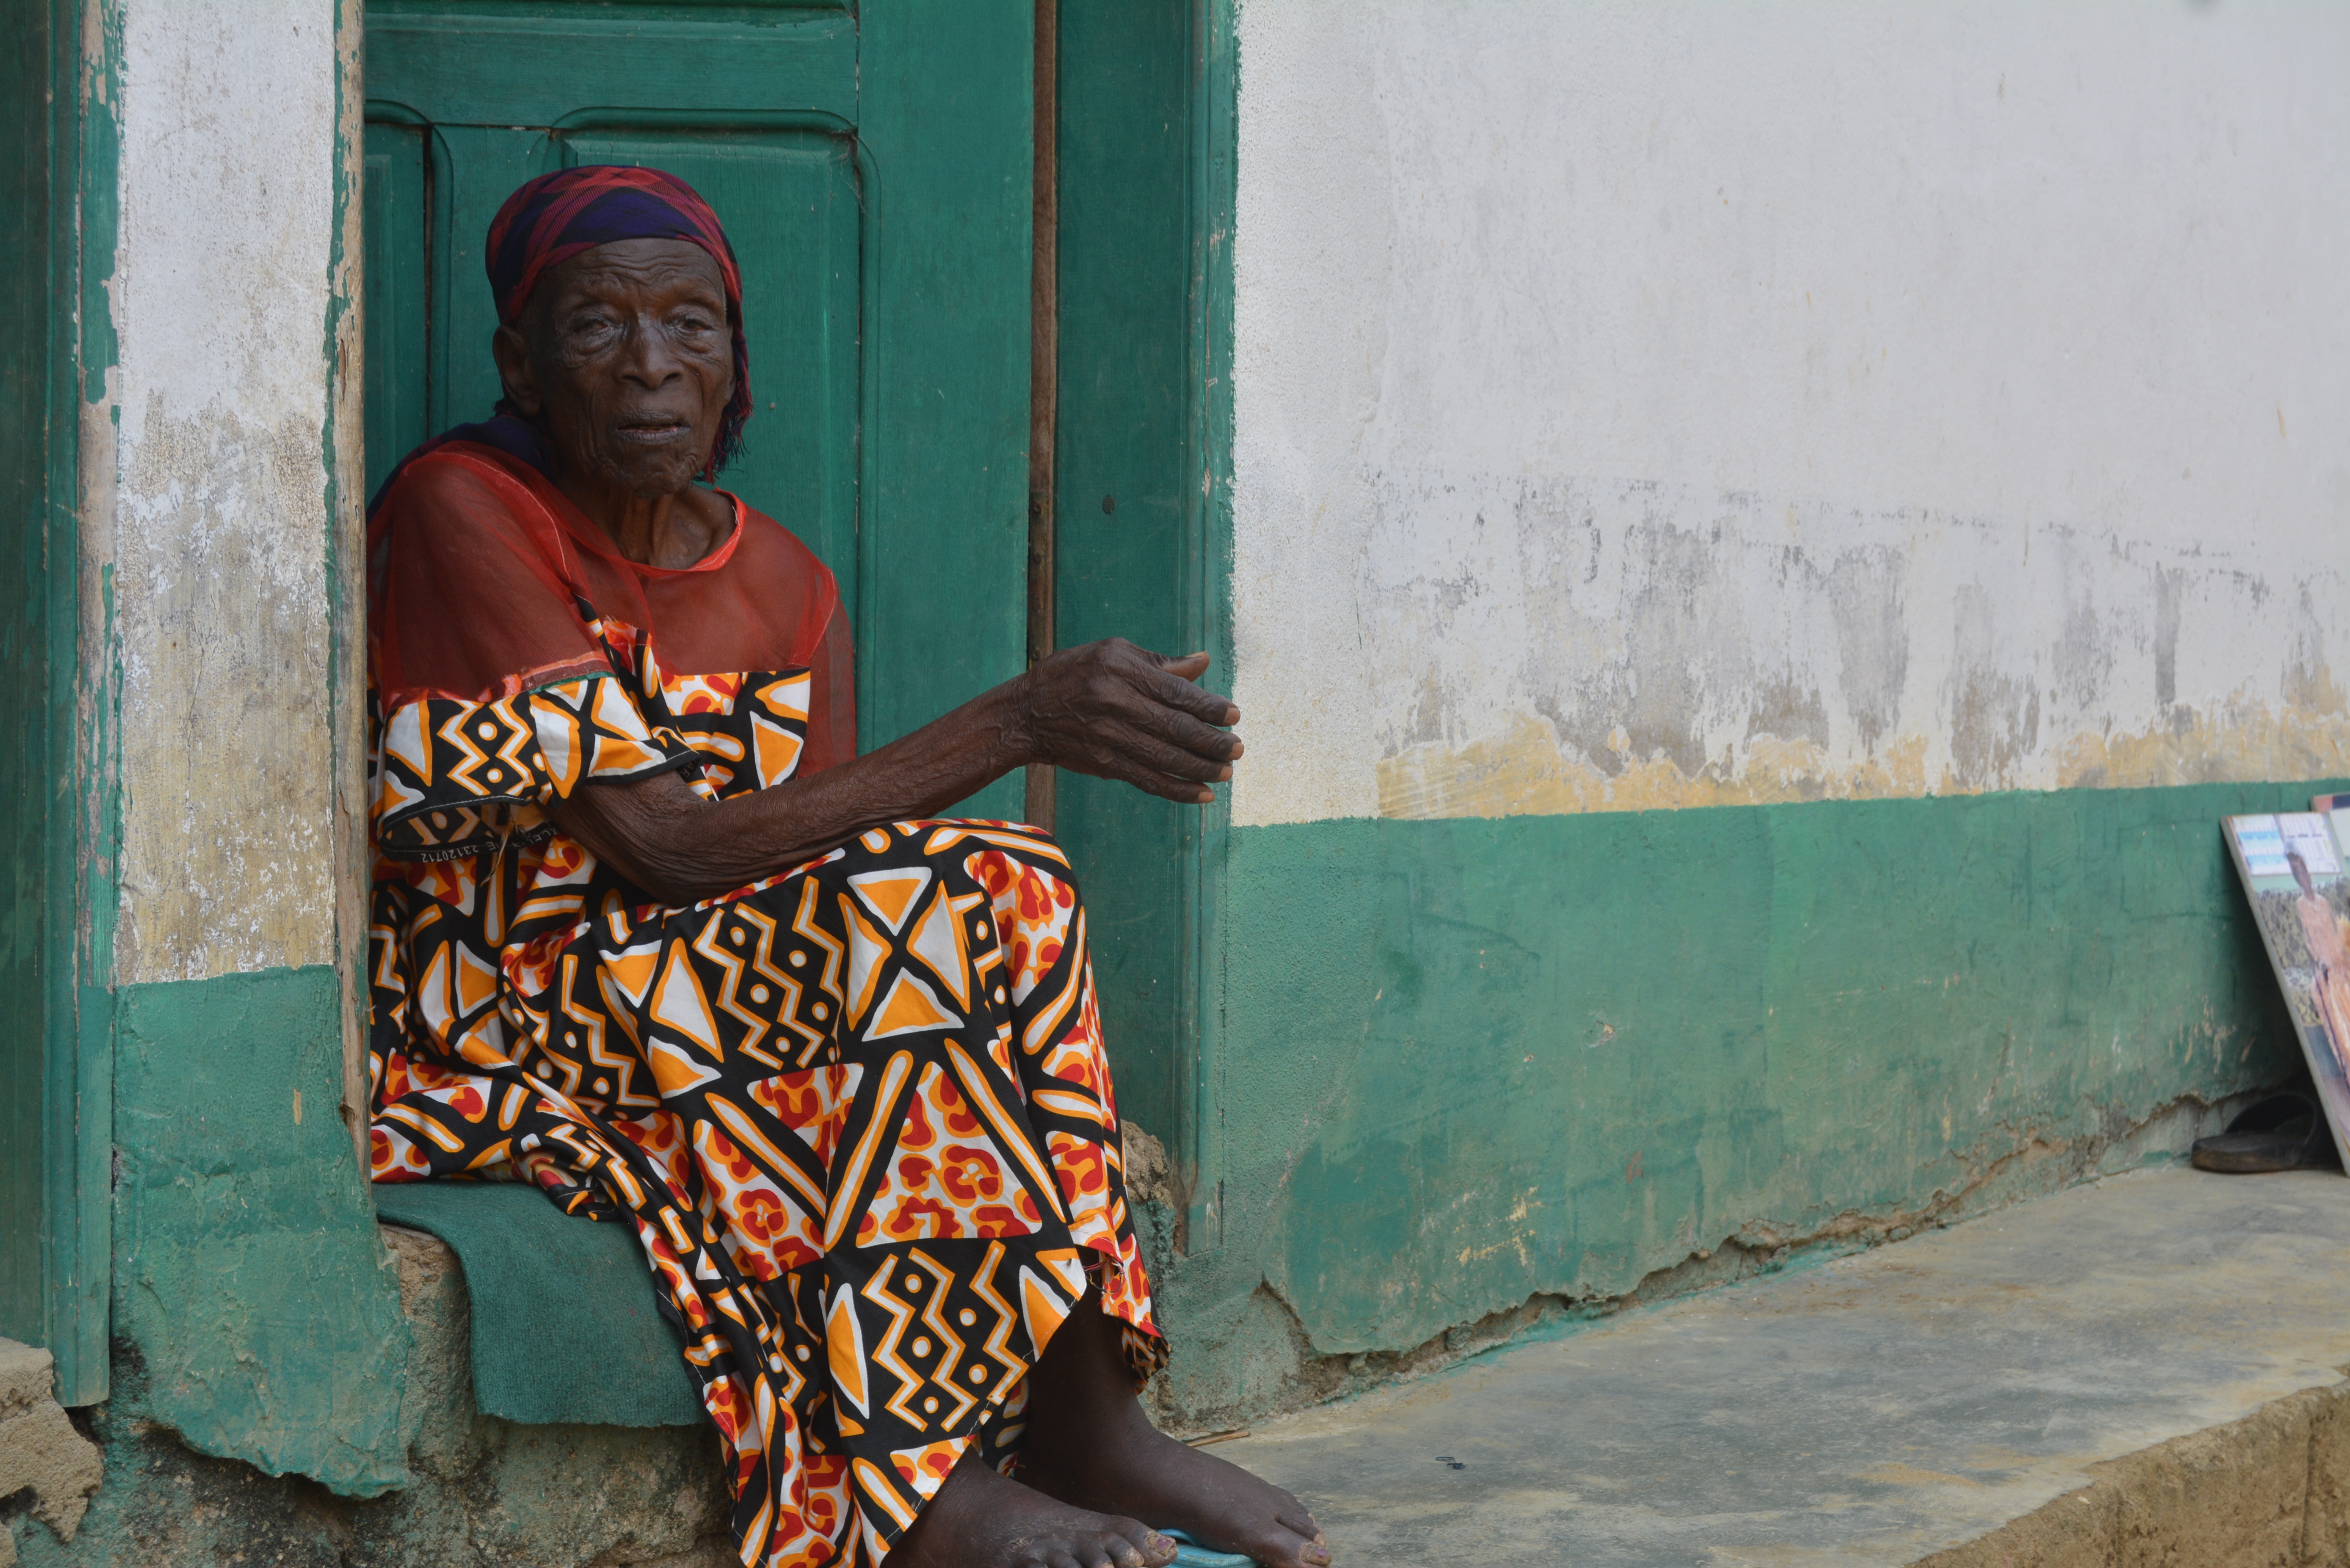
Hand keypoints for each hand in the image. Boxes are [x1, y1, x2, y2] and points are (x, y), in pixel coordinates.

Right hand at [1009, 639, 1241, 802]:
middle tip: (1238, 749)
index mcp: (1121, 670)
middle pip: (1175, 727)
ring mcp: (1110, 736)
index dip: (1209, 706)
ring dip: (1201, 768)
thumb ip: (1159, 662)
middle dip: (1212, 742)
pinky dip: (1177, 790)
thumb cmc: (1073, 674)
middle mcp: (1116, 703)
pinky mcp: (1105, 763)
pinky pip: (1148, 780)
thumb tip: (1203, 662)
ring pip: (1165, 758)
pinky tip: (1203, 794)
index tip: (1235, 715)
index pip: (1176, 692)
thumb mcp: (1112, 654)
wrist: (1026, 713)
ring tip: (1227, 772)